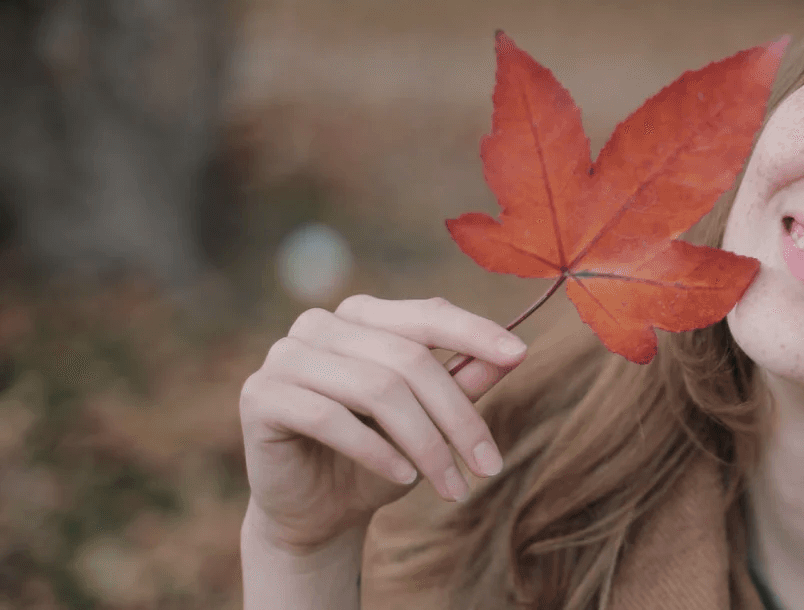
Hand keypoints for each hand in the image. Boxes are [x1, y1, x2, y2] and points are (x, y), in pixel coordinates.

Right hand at [239, 295, 526, 552]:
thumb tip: (513, 352)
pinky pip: (329, 417)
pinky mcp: (261, 395)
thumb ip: (463, 381)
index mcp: (364, 316)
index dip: (475, 331)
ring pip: (375, 389)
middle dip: (457, 417)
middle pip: (408, 360)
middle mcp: (321, 324)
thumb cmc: (378, 457)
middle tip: (489, 467)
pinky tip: (403, 478)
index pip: (427, 314)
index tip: (520, 355)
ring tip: (451, 485)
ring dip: (424, 444)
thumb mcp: (430, 420)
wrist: (315, 512)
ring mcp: (286, 355)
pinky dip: (375, 451)